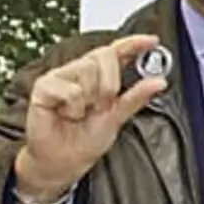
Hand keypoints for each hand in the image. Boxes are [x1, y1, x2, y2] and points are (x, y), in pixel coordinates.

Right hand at [14, 34, 166, 201]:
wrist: (63, 162)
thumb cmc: (84, 141)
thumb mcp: (117, 118)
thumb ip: (136, 98)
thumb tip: (159, 82)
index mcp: (98, 77)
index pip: (116, 52)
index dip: (133, 43)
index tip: (152, 41)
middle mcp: (79, 72)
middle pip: (104, 57)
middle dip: (109, 86)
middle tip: (100, 107)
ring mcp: (60, 77)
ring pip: (87, 71)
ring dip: (90, 99)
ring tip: (80, 113)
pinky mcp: (44, 86)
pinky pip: (71, 89)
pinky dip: (73, 107)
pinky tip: (66, 114)